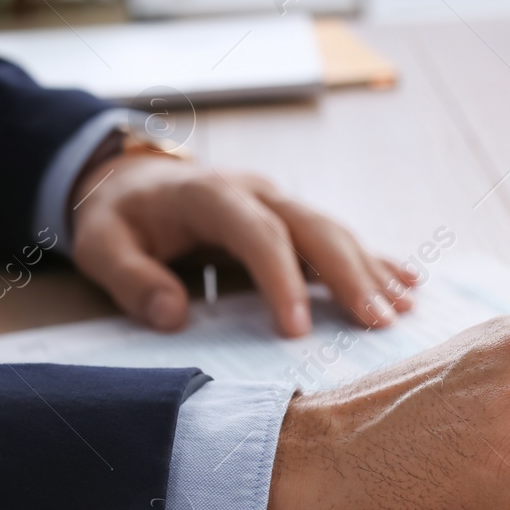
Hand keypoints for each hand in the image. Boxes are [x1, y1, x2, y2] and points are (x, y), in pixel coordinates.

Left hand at [71, 152, 416, 335]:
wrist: (132, 178)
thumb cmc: (119, 217)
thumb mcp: (100, 244)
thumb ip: (132, 278)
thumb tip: (173, 315)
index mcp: (211, 194)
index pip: (258, 234)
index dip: (282, 279)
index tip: (298, 331)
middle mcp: (257, 192)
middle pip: (314, 228)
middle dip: (350, 275)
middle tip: (378, 322)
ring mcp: (281, 202)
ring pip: (336, 232)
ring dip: (371, 271)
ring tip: (401, 310)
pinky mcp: (293, 219)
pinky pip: (341, 237)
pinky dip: (376, 260)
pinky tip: (409, 282)